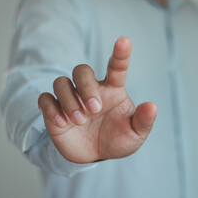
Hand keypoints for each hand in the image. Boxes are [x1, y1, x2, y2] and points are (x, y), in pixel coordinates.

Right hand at [38, 37, 156, 163]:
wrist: (96, 156)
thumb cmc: (118, 139)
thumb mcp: (136, 134)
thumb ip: (144, 121)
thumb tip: (152, 106)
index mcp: (113, 90)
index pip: (116, 67)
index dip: (120, 53)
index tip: (124, 41)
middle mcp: (91, 90)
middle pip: (81, 70)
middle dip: (86, 87)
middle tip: (95, 109)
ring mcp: (72, 99)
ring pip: (61, 82)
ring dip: (69, 100)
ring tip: (80, 121)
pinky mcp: (55, 111)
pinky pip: (45, 99)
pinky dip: (51, 109)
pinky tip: (62, 123)